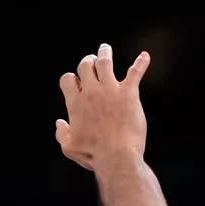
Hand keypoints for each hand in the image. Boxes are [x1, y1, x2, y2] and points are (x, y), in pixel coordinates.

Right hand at [55, 43, 150, 170]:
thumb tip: (59, 122)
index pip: (68, 79)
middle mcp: (91, 92)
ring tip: (105, 49)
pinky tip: (145, 56)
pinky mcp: (128, 93)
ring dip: (104, 53)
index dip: (71, 79)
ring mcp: (110, 90)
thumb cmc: (94, 154)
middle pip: (85, 65)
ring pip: (104, 62)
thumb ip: (62, 134)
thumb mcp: (70, 148)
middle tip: (92, 62)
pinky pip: (135, 73)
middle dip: (87, 62)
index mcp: (76, 103)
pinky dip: (140, 63)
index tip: (77, 83)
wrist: (116, 156)